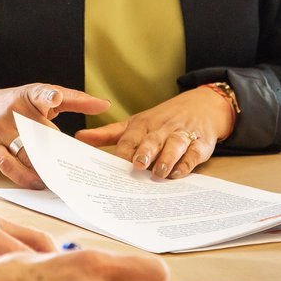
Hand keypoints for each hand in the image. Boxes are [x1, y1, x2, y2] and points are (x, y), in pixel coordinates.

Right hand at [0, 83, 109, 188]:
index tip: (55, 99)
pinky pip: (7, 165)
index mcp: (29, 95)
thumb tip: (105, 104)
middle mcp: (12, 110)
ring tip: (61, 179)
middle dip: (56, 149)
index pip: (39, 94)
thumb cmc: (18, 104)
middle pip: (39, 132)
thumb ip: (75, 100)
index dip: (48, 97)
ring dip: (44, 167)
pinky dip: (24, 176)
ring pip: (25, 152)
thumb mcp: (42, 95)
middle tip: (74, 163)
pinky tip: (39, 183)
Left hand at [75, 88, 232, 178]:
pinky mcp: (200, 144)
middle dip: (145, 152)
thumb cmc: (162, 119)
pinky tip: (178, 173)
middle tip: (137, 165)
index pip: (130, 137)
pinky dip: (187, 163)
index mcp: (143, 124)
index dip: (124, 150)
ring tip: (159, 173)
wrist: (201, 106)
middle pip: (152, 140)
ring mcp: (181, 135)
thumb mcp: (135, 123)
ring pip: (174, 145)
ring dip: (167, 158)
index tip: (116, 164)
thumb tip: (80, 137)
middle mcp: (161, 129)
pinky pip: (193, 153)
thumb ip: (108, 133)